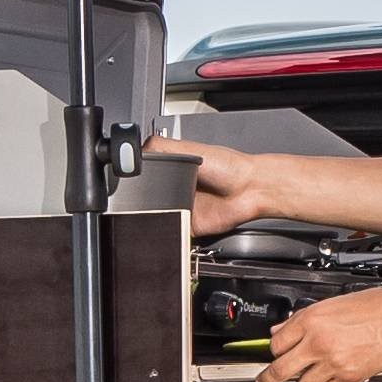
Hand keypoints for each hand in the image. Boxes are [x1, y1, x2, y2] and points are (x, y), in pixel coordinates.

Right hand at [146, 140, 278, 239]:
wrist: (249, 190)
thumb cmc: (229, 167)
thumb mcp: (189, 149)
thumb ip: (161, 147)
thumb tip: (136, 150)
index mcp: (170, 168)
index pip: (143, 174)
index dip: (136, 177)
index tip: (132, 178)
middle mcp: (173, 189)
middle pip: (144, 198)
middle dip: (142, 200)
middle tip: (149, 196)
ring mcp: (179, 208)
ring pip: (154, 217)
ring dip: (154, 216)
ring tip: (164, 208)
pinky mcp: (186, 226)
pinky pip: (170, 234)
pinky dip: (167, 232)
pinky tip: (172, 222)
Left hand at [260, 281, 381, 381]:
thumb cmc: (377, 305)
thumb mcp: (334, 303)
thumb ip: (304, 317)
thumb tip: (283, 327)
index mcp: (312, 320)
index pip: (277, 343)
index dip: (274, 349)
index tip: (274, 354)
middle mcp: (319, 342)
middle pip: (280, 370)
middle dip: (267, 380)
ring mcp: (334, 362)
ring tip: (307, 378)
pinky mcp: (350, 377)